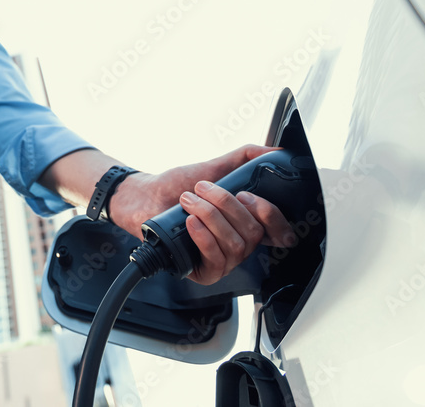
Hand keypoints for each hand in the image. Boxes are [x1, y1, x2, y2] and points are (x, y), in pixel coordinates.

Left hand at [108, 144, 295, 284]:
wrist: (146, 198)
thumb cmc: (177, 186)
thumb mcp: (214, 168)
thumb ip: (244, 158)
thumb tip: (272, 152)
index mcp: (247, 222)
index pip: (278, 231)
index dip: (273, 217)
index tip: (249, 197)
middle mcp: (240, 243)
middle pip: (253, 232)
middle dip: (227, 205)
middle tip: (203, 189)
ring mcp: (224, 259)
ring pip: (235, 244)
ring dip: (211, 216)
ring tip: (189, 201)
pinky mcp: (205, 272)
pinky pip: (216, 259)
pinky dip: (204, 236)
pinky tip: (191, 222)